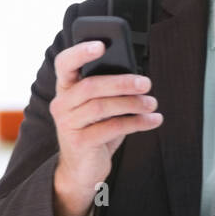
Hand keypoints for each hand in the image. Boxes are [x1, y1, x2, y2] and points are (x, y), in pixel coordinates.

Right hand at [50, 41, 160, 215]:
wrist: (82, 171)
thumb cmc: (94, 132)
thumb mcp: (100, 108)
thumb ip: (109, 91)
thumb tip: (137, 76)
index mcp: (65, 89)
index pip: (65, 64)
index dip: (80, 52)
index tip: (102, 44)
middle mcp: (61, 104)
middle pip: (90, 85)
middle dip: (122, 82)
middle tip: (146, 83)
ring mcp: (67, 124)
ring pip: (102, 106)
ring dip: (132, 103)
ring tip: (152, 103)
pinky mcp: (79, 143)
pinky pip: (111, 128)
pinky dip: (136, 122)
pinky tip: (152, 120)